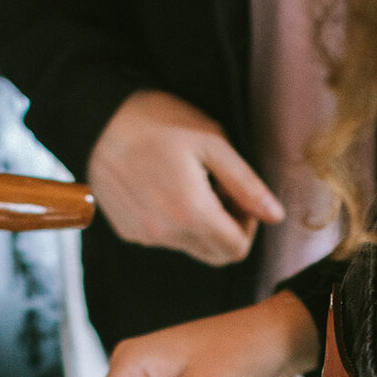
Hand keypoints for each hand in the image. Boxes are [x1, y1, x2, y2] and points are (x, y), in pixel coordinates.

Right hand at [86, 90, 284, 265]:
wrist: (100, 119)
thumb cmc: (160, 122)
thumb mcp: (213, 144)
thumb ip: (247, 185)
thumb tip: (276, 216)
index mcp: (193, 213)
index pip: (237, 250)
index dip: (248, 226)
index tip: (239, 198)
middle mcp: (168, 234)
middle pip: (215, 256)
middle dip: (227, 229)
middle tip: (219, 191)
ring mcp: (145, 236)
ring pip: (190, 248)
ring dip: (200, 225)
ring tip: (189, 184)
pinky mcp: (128, 232)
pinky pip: (164, 239)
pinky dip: (173, 222)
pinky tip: (164, 188)